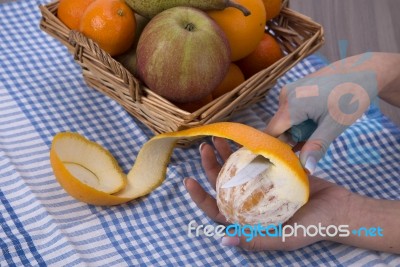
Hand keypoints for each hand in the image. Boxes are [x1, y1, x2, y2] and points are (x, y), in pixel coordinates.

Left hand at [184, 137, 351, 250]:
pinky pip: (254, 160)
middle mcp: (250, 203)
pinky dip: (245, 149)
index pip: (217, 210)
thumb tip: (224, 239)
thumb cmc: (313, 228)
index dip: (200, 197)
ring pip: (236, 170)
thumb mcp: (284, 237)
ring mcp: (260, 186)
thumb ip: (256, 239)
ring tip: (216, 139)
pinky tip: (239, 138)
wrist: (339, 209)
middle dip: (210, 166)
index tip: (189, 179)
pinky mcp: (272, 173)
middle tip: (204, 148)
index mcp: (248, 220)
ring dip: (224, 154)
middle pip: (223, 184)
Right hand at [266, 53, 380, 172]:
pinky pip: (289, 112)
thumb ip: (317, 146)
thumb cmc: (351, 96)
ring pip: (284, 121)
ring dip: (297, 131)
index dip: (276, 150)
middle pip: (278, 128)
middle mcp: (284, 96)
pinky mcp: (293, 90)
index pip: (271, 134)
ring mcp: (288, 91)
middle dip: (291, 141)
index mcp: (291, 104)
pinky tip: (316, 121)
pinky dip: (300, 122)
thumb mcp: (335, 125)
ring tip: (318, 129)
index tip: (288, 162)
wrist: (362, 72)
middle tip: (312, 146)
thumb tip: (306, 169)